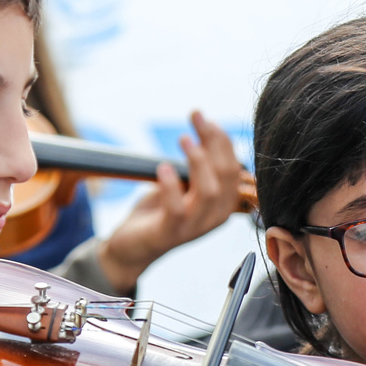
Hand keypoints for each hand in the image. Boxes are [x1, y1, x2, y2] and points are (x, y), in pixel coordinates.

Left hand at [97, 112, 245, 291]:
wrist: (132, 247)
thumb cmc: (158, 213)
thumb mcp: (182, 186)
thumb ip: (197, 168)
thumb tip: (206, 131)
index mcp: (222, 205)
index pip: (234, 169)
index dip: (223, 141)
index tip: (205, 120)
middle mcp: (213, 217)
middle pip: (226, 175)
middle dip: (213, 141)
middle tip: (196, 118)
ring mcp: (193, 227)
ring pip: (209, 191)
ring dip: (197, 160)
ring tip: (183, 138)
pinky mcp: (169, 233)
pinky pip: (177, 208)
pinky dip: (171, 184)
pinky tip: (162, 166)